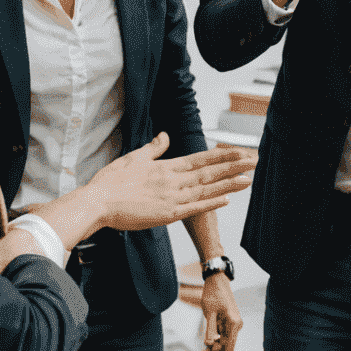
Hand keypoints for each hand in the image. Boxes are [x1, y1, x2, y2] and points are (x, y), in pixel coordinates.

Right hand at [92, 135, 257, 231]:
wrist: (96, 203)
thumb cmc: (110, 182)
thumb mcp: (133, 158)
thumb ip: (153, 148)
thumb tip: (165, 135)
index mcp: (166, 167)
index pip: (200, 158)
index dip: (222, 155)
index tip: (240, 151)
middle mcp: (172, 180)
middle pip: (209, 171)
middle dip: (233, 165)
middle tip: (254, 159)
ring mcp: (171, 197)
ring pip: (205, 189)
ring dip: (228, 183)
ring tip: (249, 178)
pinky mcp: (166, 214)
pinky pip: (193, 208)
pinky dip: (210, 203)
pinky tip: (226, 199)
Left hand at [199, 275, 242, 350]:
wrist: (217, 281)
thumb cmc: (213, 294)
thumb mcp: (209, 312)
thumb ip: (210, 329)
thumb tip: (208, 344)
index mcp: (234, 323)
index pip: (229, 348)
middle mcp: (236, 325)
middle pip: (227, 347)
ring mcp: (233, 324)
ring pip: (224, 343)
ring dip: (213, 349)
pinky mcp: (229, 323)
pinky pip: (223, 336)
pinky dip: (215, 342)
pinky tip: (205, 345)